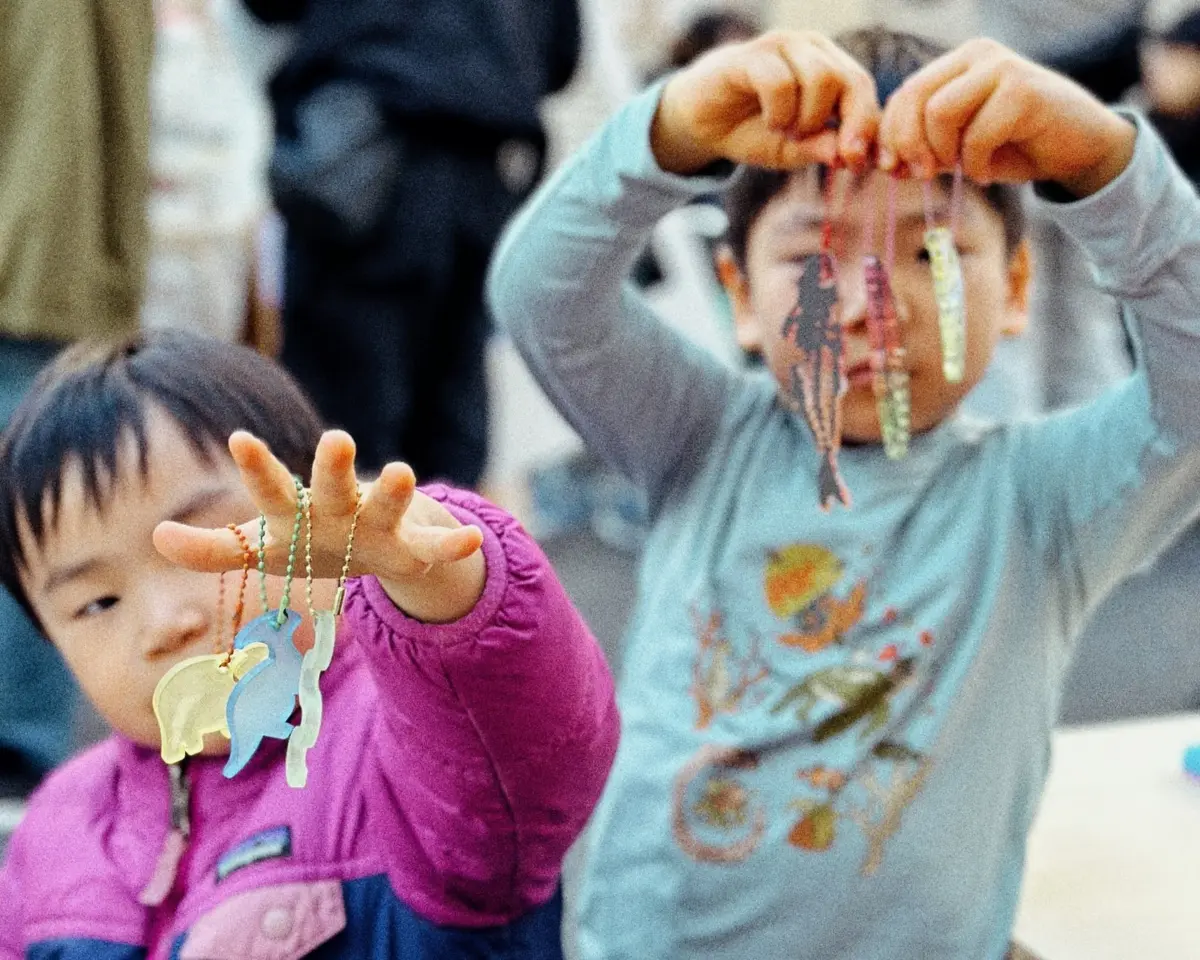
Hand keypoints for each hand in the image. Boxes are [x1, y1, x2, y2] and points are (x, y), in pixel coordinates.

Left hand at [154, 431, 485, 622]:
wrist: (376, 546)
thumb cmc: (309, 541)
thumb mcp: (261, 547)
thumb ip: (212, 547)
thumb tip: (156, 536)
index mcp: (297, 509)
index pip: (271, 488)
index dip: (257, 466)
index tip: (239, 437)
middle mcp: (339, 507)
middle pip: (332, 486)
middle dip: (333, 466)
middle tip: (336, 437)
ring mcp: (379, 524)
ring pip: (387, 506)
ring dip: (394, 491)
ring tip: (399, 472)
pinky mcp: (412, 547)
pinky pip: (434, 548)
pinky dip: (452, 545)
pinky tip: (473, 540)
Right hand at [652, 30, 879, 174]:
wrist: (701, 124)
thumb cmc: (752, 131)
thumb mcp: (792, 150)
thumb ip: (821, 148)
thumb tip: (848, 156)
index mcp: (830, 67)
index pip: (863, 89)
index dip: (866, 128)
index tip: (855, 163)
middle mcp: (812, 49)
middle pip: (851, 81)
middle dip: (844, 125)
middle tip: (820, 148)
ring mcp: (782, 46)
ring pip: (821, 79)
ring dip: (805, 119)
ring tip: (783, 130)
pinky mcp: (751, 54)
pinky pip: (781, 83)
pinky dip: (779, 112)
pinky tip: (770, 121)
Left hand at [878, 38, 1135, 195]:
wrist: (1079, 150)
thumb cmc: (1016, 147)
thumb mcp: (959, 146)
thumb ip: (925, 146)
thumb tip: (886, 164)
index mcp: (958, 64)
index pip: (905, 93)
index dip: (891, 135)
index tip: (894, 169)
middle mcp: (978, 55)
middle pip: (915, 97)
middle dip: (909, 144)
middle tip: (922, 175)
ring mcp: (1002, 67)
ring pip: (939, 111)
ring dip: (943, 152)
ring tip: (964, 169)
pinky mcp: (1023, 89)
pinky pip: (975, 134)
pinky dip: (974, 164)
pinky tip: (987, 172)